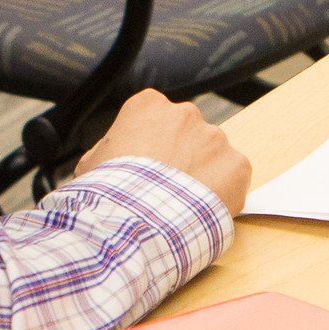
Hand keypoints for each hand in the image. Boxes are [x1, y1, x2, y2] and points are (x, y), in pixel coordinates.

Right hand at [77, 91, 249, 214]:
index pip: (155, 117)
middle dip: (180, 158)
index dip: (151, 145)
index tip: (146, 167)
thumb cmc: (109, 194)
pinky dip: (223, 193)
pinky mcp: (237, 165)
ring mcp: (215, 139)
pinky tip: (201, 211)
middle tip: (166, 189)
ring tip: (182, 205)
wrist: (137, 223)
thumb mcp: (91, 163)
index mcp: (148, 106)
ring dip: (202, 176)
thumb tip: (114, 153)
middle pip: (187, 135)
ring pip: (212, 156)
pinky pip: (233, 178)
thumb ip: (110, 148)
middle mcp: (186, 114)